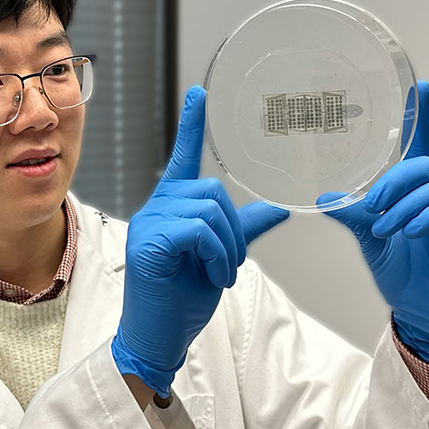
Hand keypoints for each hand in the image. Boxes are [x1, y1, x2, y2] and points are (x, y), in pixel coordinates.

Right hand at [113, 86, 288, 396]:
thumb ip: (244, 230)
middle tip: (229, 264)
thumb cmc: (182, 298)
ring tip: (218, 274)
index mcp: (172, 207)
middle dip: (233, 229)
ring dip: (227, 247)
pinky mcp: (149, 242)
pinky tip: (210, 276)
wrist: (159, 336)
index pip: (183, 157)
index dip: (192, 124)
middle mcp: (156, 208)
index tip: (200, 92)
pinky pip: (199, 230)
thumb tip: (280, 210)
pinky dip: (216, 254)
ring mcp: (149, 223)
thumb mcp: (220, 258)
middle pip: (212, 190)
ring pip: (209, 210)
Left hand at [320, 81, 428, 365]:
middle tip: (373, 205)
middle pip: (425, 166)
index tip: (420, 86)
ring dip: (406, 205)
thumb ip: (354, 216)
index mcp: (415, 195)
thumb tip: (325, 196)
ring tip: (386, 229)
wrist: (424, 318)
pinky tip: (412, 230)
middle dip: (395, 180)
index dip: (422, 118)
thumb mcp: (371, 243)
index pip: (420, 148)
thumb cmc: (404, 277)